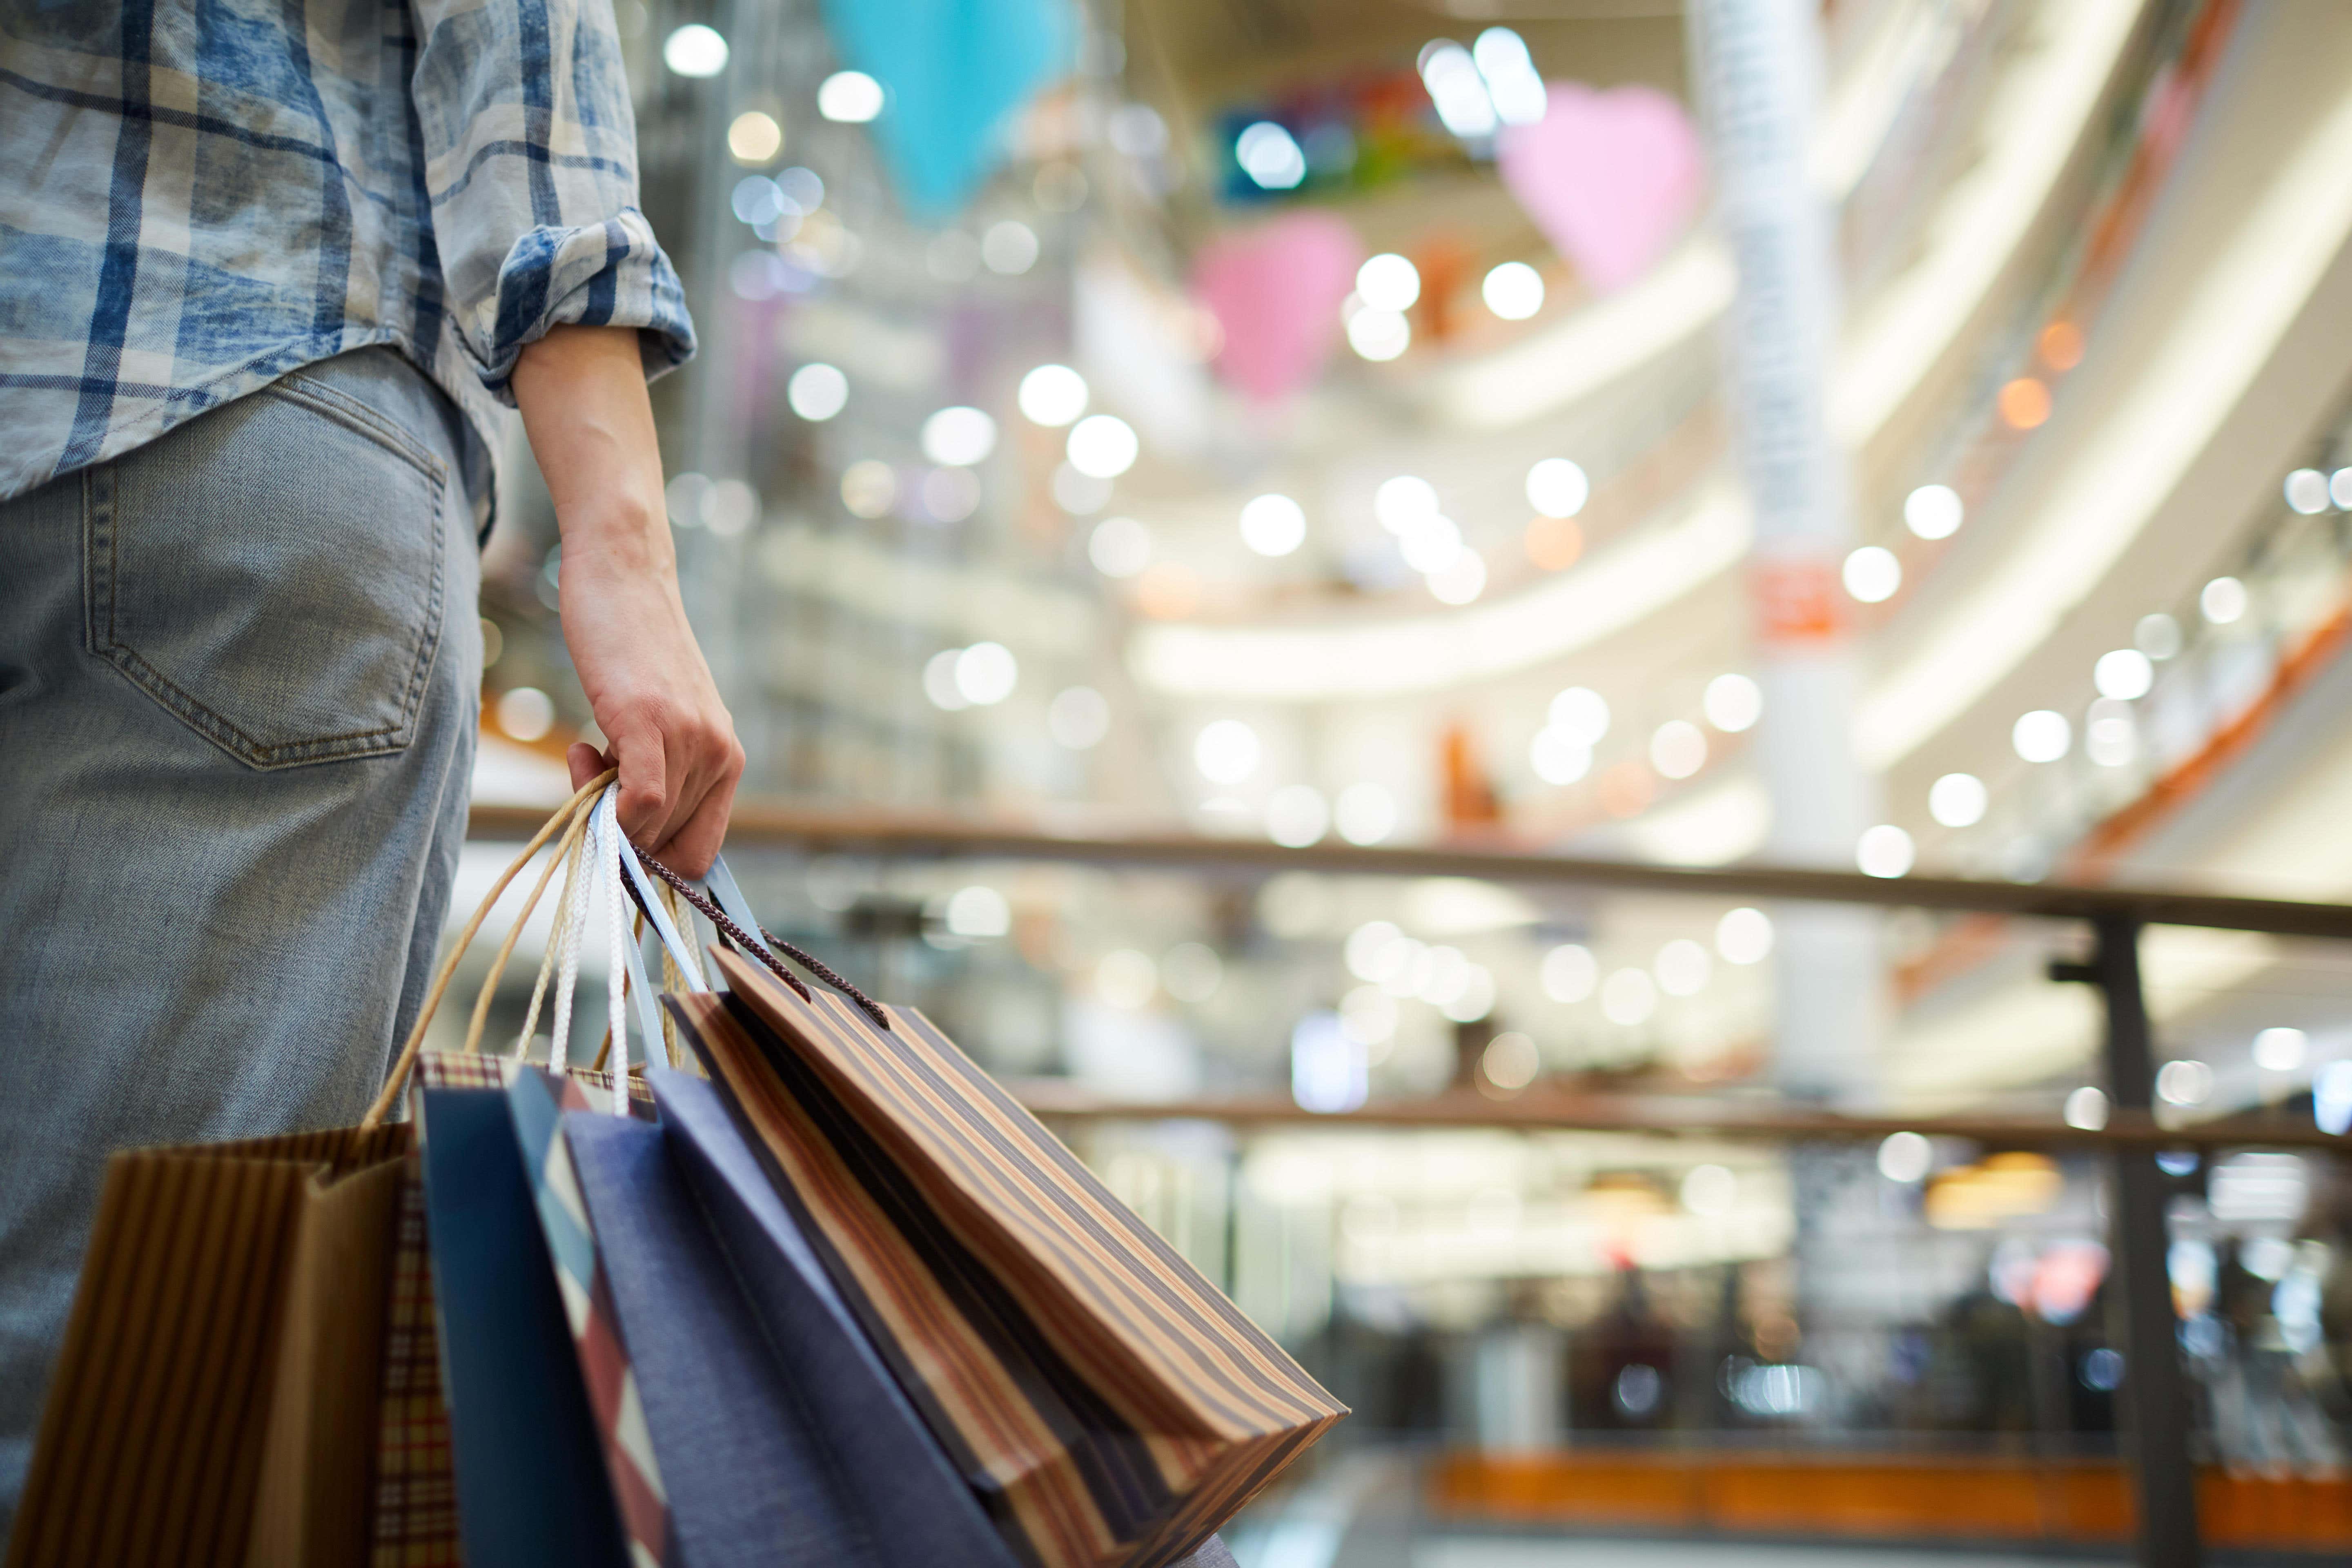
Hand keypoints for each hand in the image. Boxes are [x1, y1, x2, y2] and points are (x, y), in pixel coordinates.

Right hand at [512, 326, 742, 875]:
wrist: (626, 574)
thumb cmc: (632, 652)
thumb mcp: (660, 724)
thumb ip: (658, 775)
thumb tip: (626, 834)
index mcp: (728, 761)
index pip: (699, 856)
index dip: (653, 863)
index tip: (615, 828)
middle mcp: (721, 755)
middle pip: (667, 848)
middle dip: (619, 831)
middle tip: (590, 770)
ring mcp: (691, 739)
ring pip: (647, 829)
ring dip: (599, 804)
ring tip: (587, 746)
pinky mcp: (652, 721)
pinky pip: (640, 804)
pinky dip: (609, 809)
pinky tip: (583, 755)